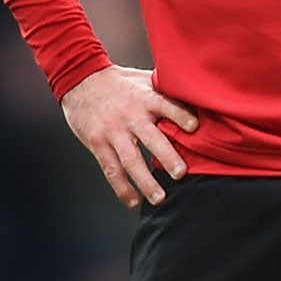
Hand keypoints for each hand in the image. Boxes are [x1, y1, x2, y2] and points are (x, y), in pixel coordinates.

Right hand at [61, 64, 197, 207]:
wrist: (81, 81)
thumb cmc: (120, 82)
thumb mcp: (146, 79)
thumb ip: (167, 91)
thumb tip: (199, 96)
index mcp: (146, 98)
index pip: (167, 105)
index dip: (181, 115)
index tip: (194, 127)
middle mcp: (130, 116)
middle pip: (151, 138)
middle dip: (167, 156)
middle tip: (181, 173)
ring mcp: (113, 132)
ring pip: (130, 160)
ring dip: (145, 181)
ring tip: (159, 197)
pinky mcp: (98, 144)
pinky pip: (111, 169)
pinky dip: (122, 187)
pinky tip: (133, 201)